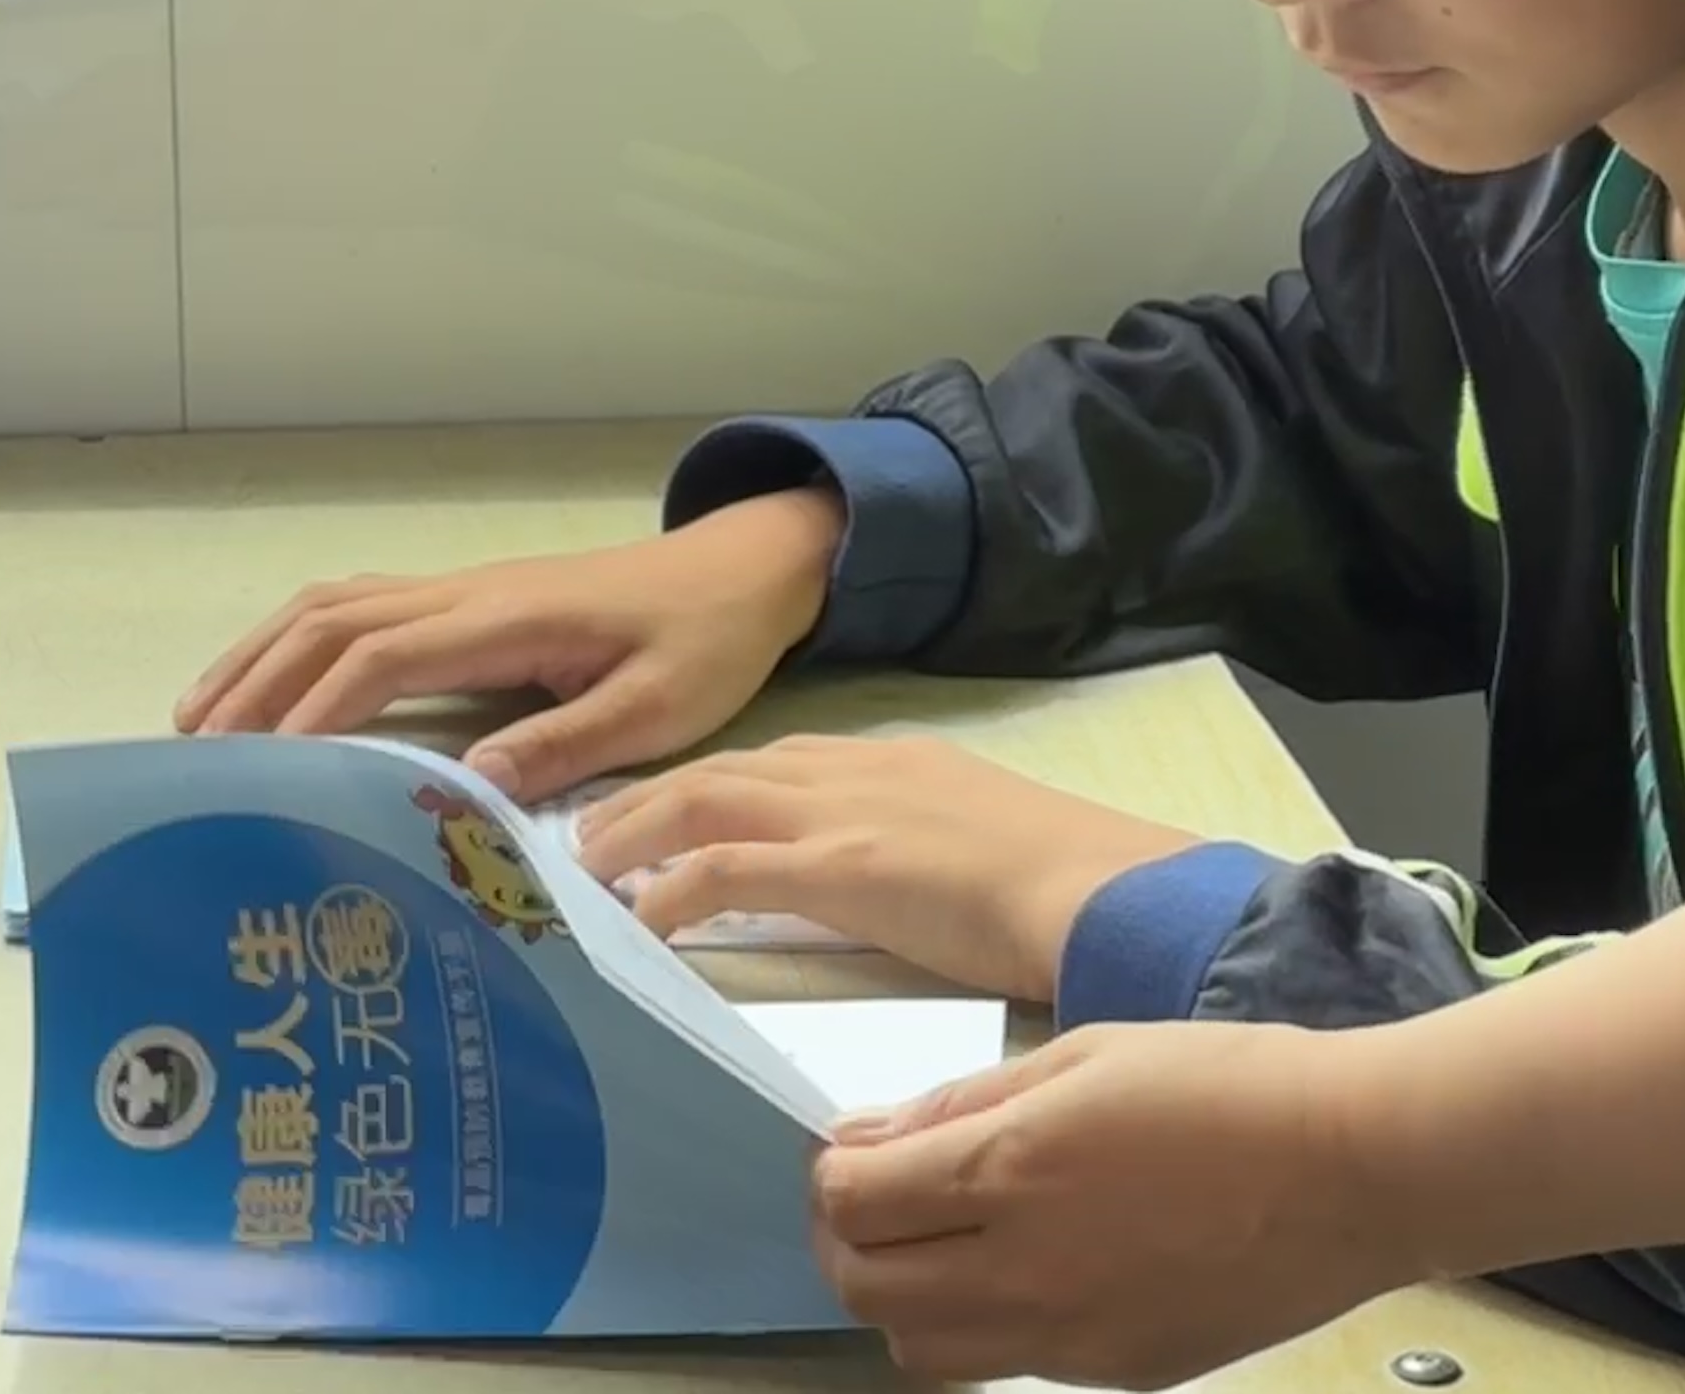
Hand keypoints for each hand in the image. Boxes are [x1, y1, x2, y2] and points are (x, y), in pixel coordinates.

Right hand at [171, 490, 843, 797]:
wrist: (744, 570)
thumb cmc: (706, 641)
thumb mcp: (659, 707)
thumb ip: (568, 744)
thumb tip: (470, 784)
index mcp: (507, 618)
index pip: (381, 656)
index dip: (313, 711)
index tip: (260, 770)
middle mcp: (468, 592)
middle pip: (331, 621)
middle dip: (255, 682)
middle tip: (193, 758)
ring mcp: (464, 588)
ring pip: (335, 603)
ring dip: (263, 653)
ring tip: (200, 721)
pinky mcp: (471, 599)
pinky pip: (363, 606)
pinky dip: (301, 639)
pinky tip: (274, 684)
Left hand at [571, 735, 1200, 1001]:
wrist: (1097, 888)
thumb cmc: (1060, 884)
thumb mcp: (979, 839)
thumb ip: (923, 849)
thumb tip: (897, 885)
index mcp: (893, 761)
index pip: (776, 761)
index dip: (710, 785)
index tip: (663, 813)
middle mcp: (857, 770)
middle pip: (723, 769)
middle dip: (649, 796)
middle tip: (589, 836)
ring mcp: (843, 814)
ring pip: (705, 800)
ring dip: (636, 831)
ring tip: (587, 870)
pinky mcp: (838, 866)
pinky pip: (722, 868)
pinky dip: (668, 889)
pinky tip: (638, 923)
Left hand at [811, 1024, 1420, 1385]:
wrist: (1353, 1170)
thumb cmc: (1230, 1084)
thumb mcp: (1088, 1053)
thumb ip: (968, 1101)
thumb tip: (872, 1135)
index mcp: (1012, 1168)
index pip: (853, 1201)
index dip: (829, 1174)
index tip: (847, 1149)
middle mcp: (1024, 1270)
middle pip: (864, 1289)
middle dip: (845, 1240)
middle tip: (871, 1200)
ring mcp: (1069, 1338)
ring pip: (919, 1352)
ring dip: (900, 1299)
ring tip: (936, 1245)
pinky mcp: (1114, 1375)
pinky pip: (1005, 1367)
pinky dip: (981, 1327)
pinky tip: (1024, 1271)